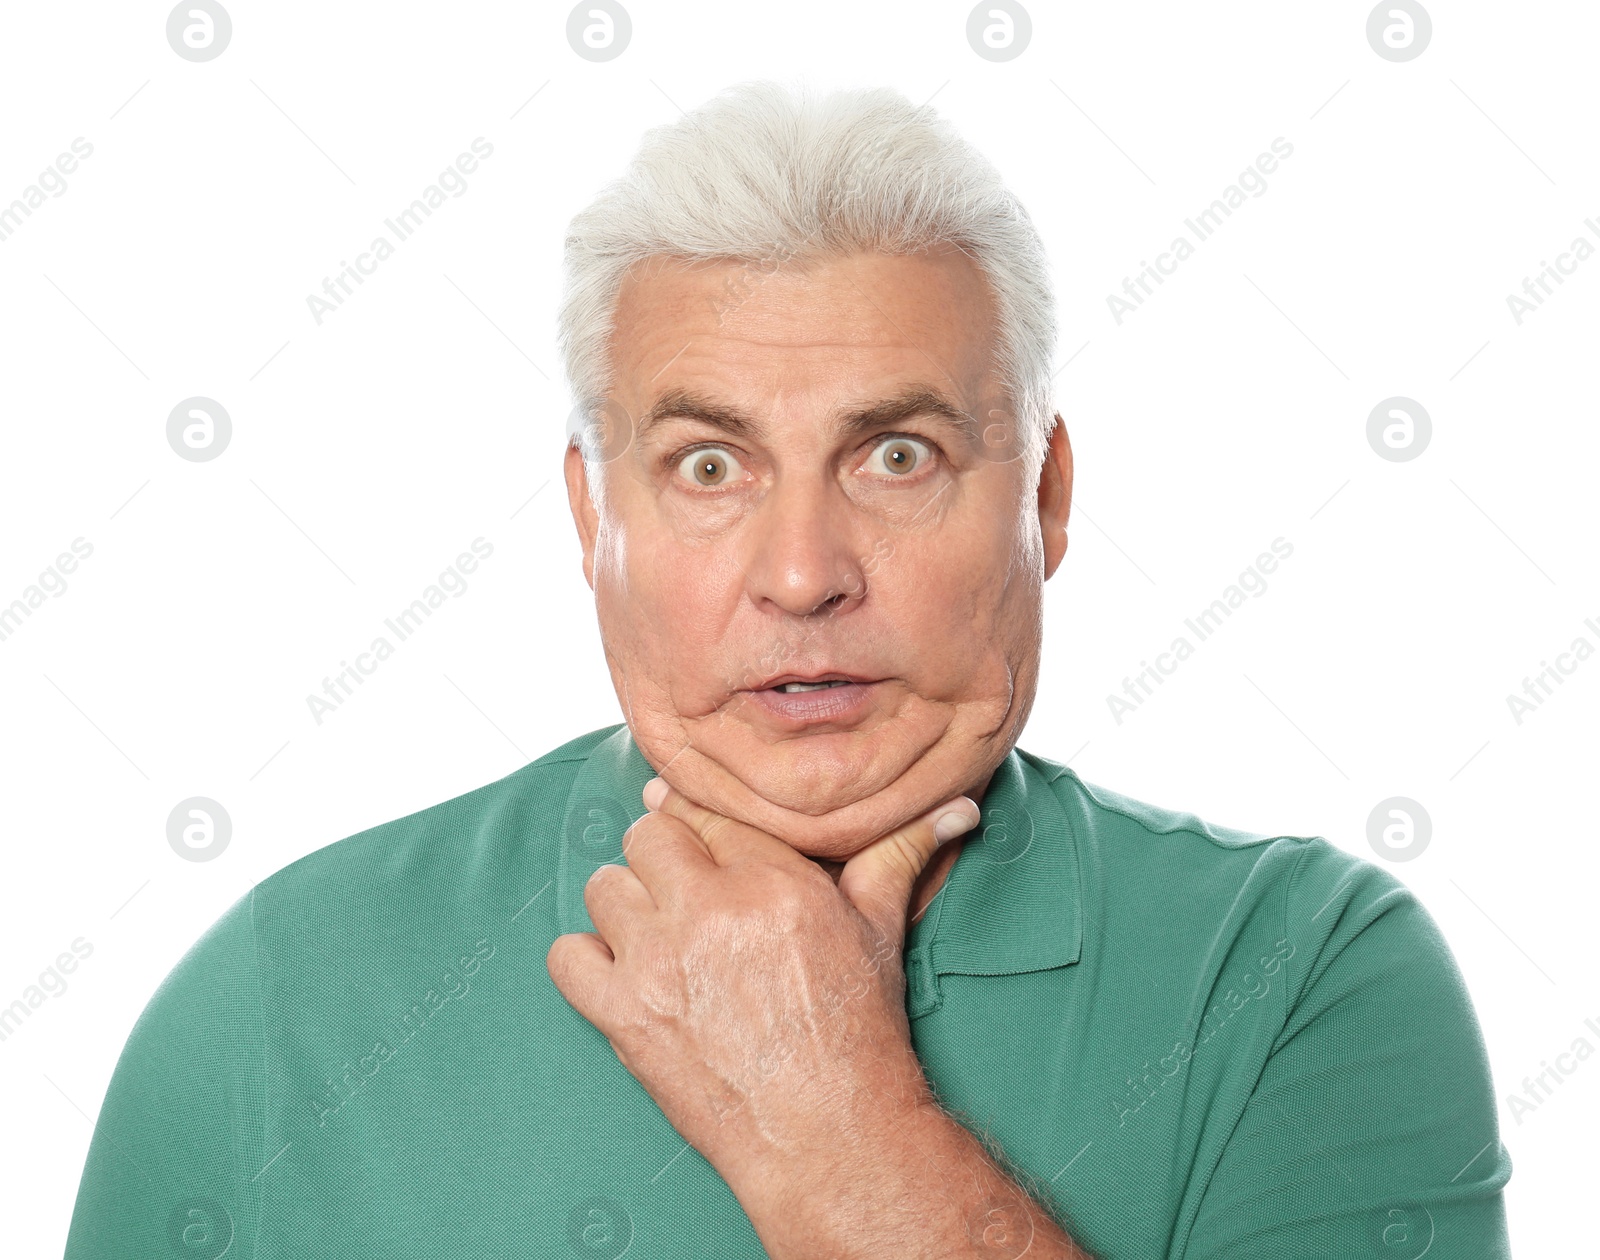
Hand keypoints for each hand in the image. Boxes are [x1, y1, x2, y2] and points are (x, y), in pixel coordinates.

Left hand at [545, 776, 980, 1205]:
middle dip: (664, 858)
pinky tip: (623, 972)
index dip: (700, 820)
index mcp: (774, 880)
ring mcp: (660, 963)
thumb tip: (959, 805)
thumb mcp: (881, 929)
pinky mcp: (625, 1015)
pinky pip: (566, 955)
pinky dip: (586, 961)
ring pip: (604, 886)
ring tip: (659, 934)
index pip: (706, 809)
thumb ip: (902, 852)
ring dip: (626, 905)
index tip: (700, 836)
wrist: (828, 1132)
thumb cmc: (858, 1029)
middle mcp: (712, 911)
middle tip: (687, 892)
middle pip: (647, 834)